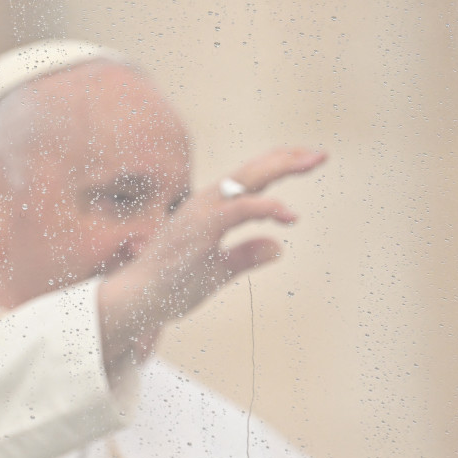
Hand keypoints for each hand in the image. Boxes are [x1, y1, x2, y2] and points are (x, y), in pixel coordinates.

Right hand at [97, 147, 326, 372]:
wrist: (137, 301)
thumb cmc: (170, 287)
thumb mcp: (219, 271)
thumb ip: (245, 256)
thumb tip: (277, 248)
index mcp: (209, 209)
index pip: (248, 179)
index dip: (278, 166)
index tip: (308, 161)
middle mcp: (205, 203)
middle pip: (251, 170)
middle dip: (287, 158)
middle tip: (320, 155)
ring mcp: (200, 213)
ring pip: (246, 179)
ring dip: (280, 167)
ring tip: (311, 163)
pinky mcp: (200, 229)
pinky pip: (239, 209)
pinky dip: (267, 207)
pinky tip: (290, 215)